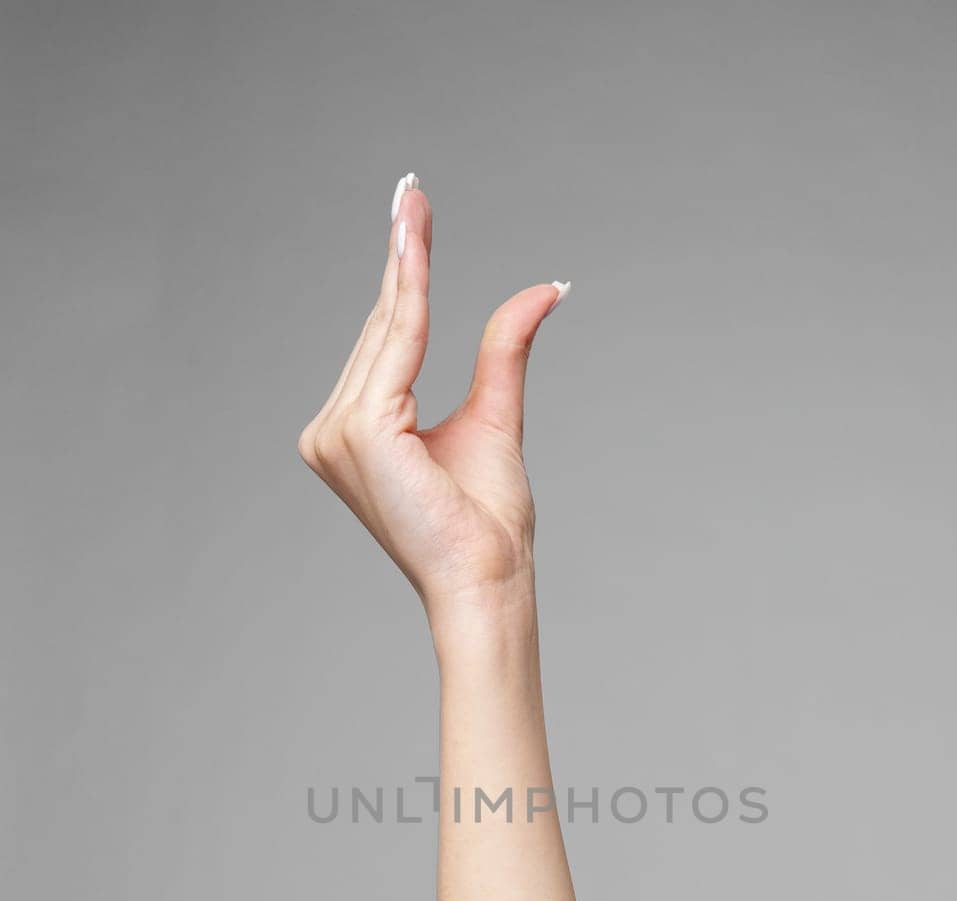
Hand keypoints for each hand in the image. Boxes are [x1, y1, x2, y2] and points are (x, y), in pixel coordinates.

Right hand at [298, 173, 569, 629]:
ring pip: (387, 333)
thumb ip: (504, 351)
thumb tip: (545, 289)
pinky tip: (415, 247)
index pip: (386, 342)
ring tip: (412, 203)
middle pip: (382, 331)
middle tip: (409, 187)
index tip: (409, 211)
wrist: (489, 578)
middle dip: (399, 255)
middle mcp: (332, 434)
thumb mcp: (495, 417)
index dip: (400, 275)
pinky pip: (396, 348)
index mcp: (357, 435)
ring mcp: (337, 435)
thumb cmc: (488, 525)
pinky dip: (410, 296)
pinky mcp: (359, 433)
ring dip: (404, 266)